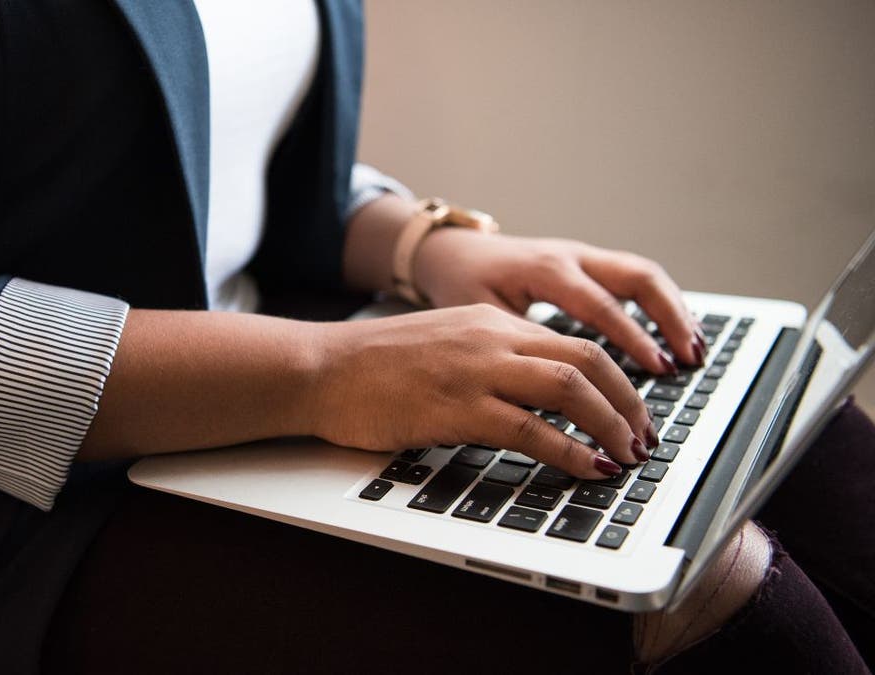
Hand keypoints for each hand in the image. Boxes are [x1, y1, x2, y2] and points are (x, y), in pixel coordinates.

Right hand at [310, 304, 657, 477]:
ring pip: (570, 388)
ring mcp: (475, 371)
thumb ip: (489, 360)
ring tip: (628, 455)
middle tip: (644, 438)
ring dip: (611, 425)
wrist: (320, 368)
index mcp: (490, 322)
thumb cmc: (371, 365)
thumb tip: (534, 398)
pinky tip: (589, 469)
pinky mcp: (455, 408)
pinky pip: (530, 429)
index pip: (575, 343)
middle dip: (629, 403)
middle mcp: (491, 338)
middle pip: (588, 360)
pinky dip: (570, 452)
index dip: (617, 380)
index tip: (633, 411)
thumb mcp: (443, 346)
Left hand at [414, 230, 705, 373]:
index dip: (632, 339)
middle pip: (638, 278)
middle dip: (670, 319)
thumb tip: (554, 391)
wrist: (450, 253)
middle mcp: (570, 257)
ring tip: (694, 350)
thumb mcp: (481, 317)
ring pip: (643, 274)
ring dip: (673, 310)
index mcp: (545, 270)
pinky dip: (659, 305)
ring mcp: (582, 256)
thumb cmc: (461, 286)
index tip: (657, 369)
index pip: (601, 305)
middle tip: (690, 358)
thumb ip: (519, 347)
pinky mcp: (586, 263)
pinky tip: (675, 334)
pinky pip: (633, 278)